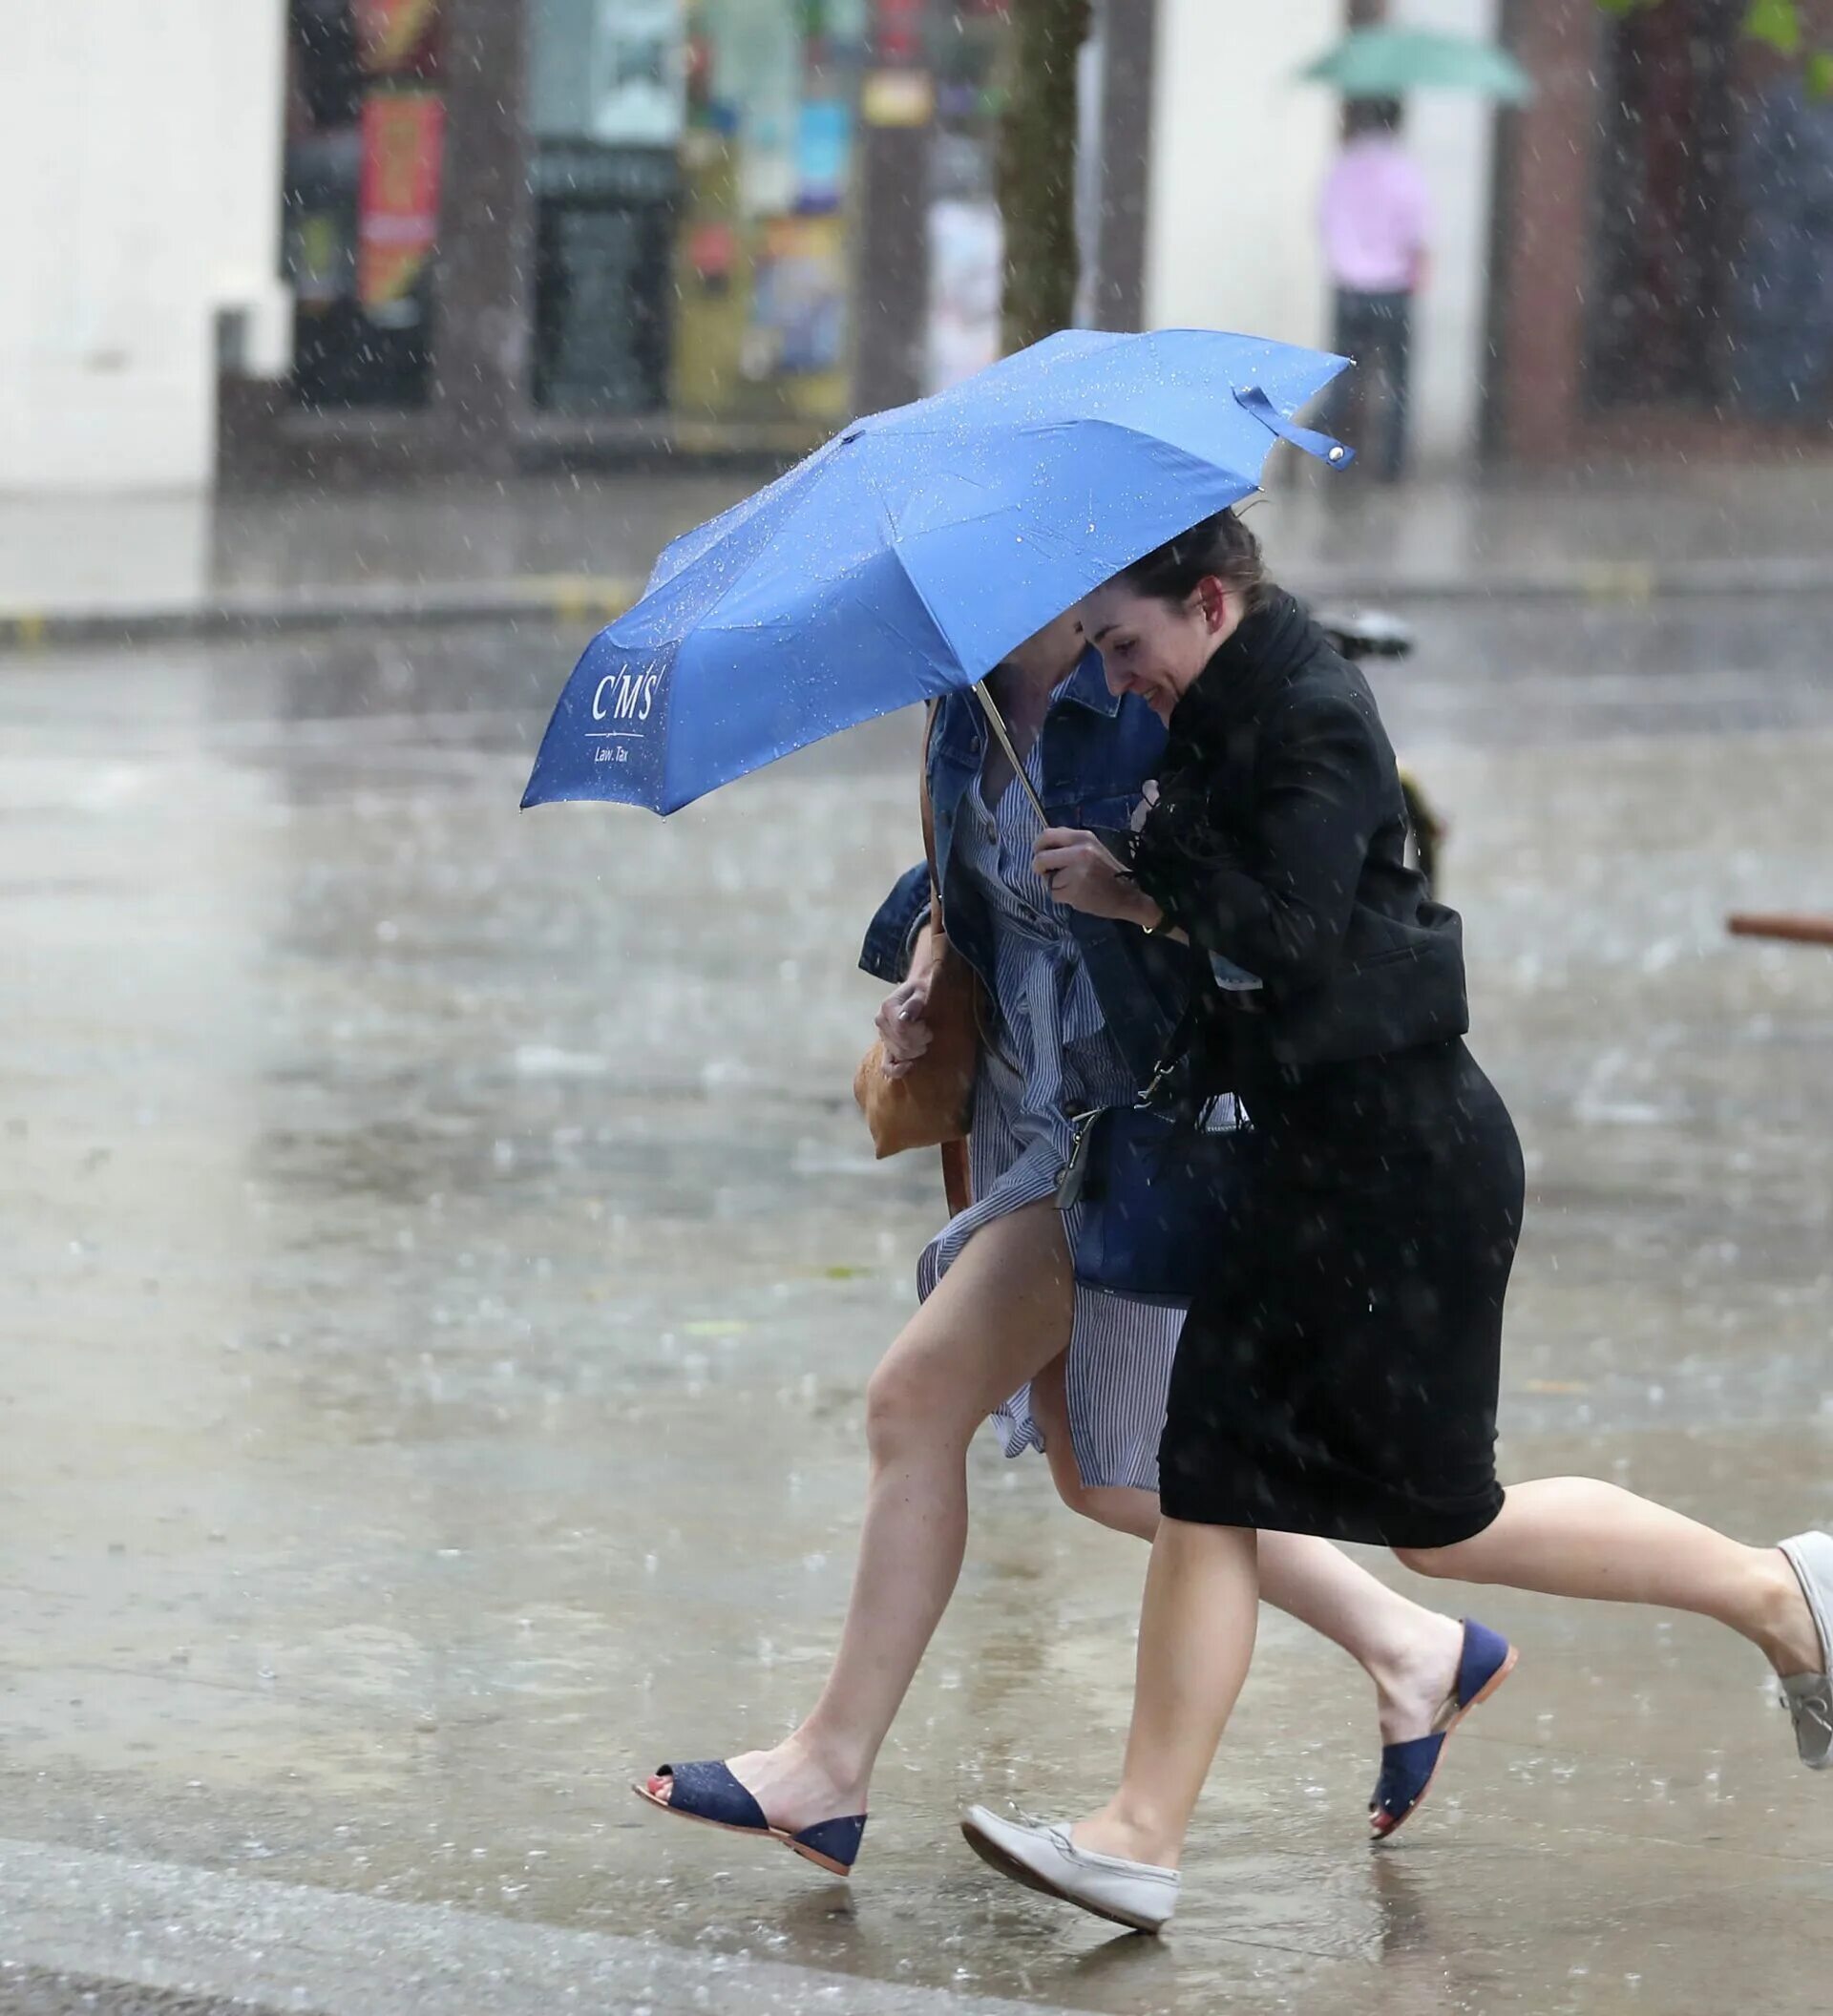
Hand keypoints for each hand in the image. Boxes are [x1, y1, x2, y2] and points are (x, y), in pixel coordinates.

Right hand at [875, 969, 933, 1078]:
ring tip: (922, 1038)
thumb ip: (915, 1002)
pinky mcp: (886, 1046)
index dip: (919, 1031)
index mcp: (887, 1008)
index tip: (927, 1026)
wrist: (917, 990)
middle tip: (928, 1031)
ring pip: (900, 1054)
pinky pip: (886, 1065)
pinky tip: (909, 1066)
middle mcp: (881, 1023)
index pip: (902, 1029)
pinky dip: (897, 1069)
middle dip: (920, 1040)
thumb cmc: (923, 990)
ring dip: (916, 1049)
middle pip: (902, 1044)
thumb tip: (906, 1017)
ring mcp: (883, 1036)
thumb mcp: (923, 990)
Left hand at [1033, 826, 1160, 926]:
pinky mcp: (1075, 891)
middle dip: (1039, 868)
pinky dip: (1062, 897)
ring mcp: (1077, 872)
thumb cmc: (1107, 872)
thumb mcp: (1092, 848)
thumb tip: (1044, 847)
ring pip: (1047, 879)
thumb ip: (1070, 845)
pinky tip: (1077, 895)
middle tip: (1047, 873)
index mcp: (1083, 837)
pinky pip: (1054, 894)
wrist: (1129, 894)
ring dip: (1055, 885)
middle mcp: (1080, 851)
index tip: (1040, 854)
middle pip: (1040, 858)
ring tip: (1073, 886)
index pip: (1047, 835)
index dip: (1038, 846)